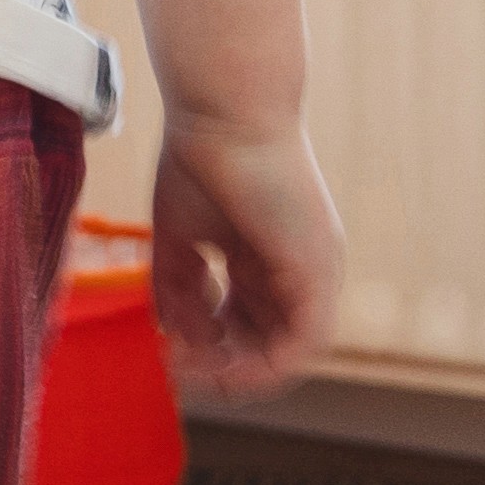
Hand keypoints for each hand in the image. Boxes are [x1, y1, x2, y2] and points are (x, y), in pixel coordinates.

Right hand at [148, 116, 339, 401]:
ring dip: (243, 373)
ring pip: (289, 352)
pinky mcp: (317, 273)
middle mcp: (298, 271)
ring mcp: (314, 273)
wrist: (225, 111)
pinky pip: (302, 344)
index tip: (167, 351)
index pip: (247, 322)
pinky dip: (263, 365)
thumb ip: (177, 291)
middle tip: (180, 370)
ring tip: (198, 373)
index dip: (208, 345)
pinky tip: (221, 363)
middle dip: (224, 366)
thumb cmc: (200, 157)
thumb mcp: (178, 237)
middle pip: (268, 343)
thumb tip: (178, 341)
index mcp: (266, 258)